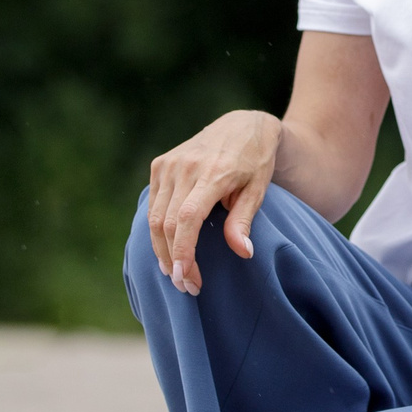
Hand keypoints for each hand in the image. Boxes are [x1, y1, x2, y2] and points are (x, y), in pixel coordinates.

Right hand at [147, 110, 280, 293]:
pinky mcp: (160, 164)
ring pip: (155, 217)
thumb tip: (243, 253)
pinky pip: (153, 204)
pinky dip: (157, 230)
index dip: (183, 251)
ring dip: (162, 250)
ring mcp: (169, 164)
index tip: (185, 278)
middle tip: (187, 285)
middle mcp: (185, 166)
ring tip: (176, 274)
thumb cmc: (255, 162)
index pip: (188, 218)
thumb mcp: (258, 190)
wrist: (242, 125)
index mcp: (213, 173)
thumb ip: (244, 221)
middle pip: (166, 223)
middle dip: (173, 259)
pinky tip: (168, 250)